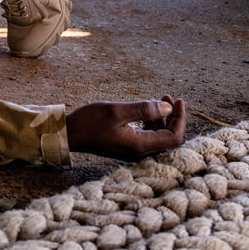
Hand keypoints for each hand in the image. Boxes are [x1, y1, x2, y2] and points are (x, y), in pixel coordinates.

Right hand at [65, 95, 185, 160]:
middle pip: (168, 138)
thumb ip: (144, 109)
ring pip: (158, 136)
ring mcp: (133, 150)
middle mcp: (139, 151)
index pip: (173, 137)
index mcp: (140, 145)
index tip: (178, 101)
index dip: (180, 119)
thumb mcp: (117, 111)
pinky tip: (146, 110)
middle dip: (173, 117)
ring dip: (162, 118)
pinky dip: (151, 123)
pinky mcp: (127, 146)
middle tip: (169, 98)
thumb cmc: (89, 122)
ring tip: (159, 100)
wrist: (68, 134)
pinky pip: (147, 136)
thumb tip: (168, 108)